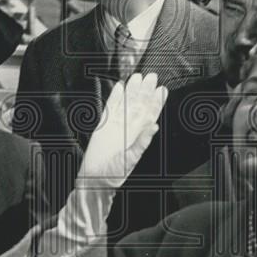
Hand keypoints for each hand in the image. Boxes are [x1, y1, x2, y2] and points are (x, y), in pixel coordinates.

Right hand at [77, 73, 167, 188]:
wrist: (94, 179)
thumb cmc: (115, 174)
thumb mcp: (131, 159)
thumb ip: (142, 142)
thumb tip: (154, 126)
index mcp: (138, 135)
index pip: (150, 115)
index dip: (156, 102)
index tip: (162, 90)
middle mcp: (129, 128)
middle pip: (139, 105)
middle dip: (146, 91)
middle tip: (151, 77)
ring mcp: (116, 125)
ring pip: (126, 103)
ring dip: (132, 91)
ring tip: (137, 77)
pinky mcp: (103, 125)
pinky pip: (110, 107)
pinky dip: (114, 96)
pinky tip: (119, 86)